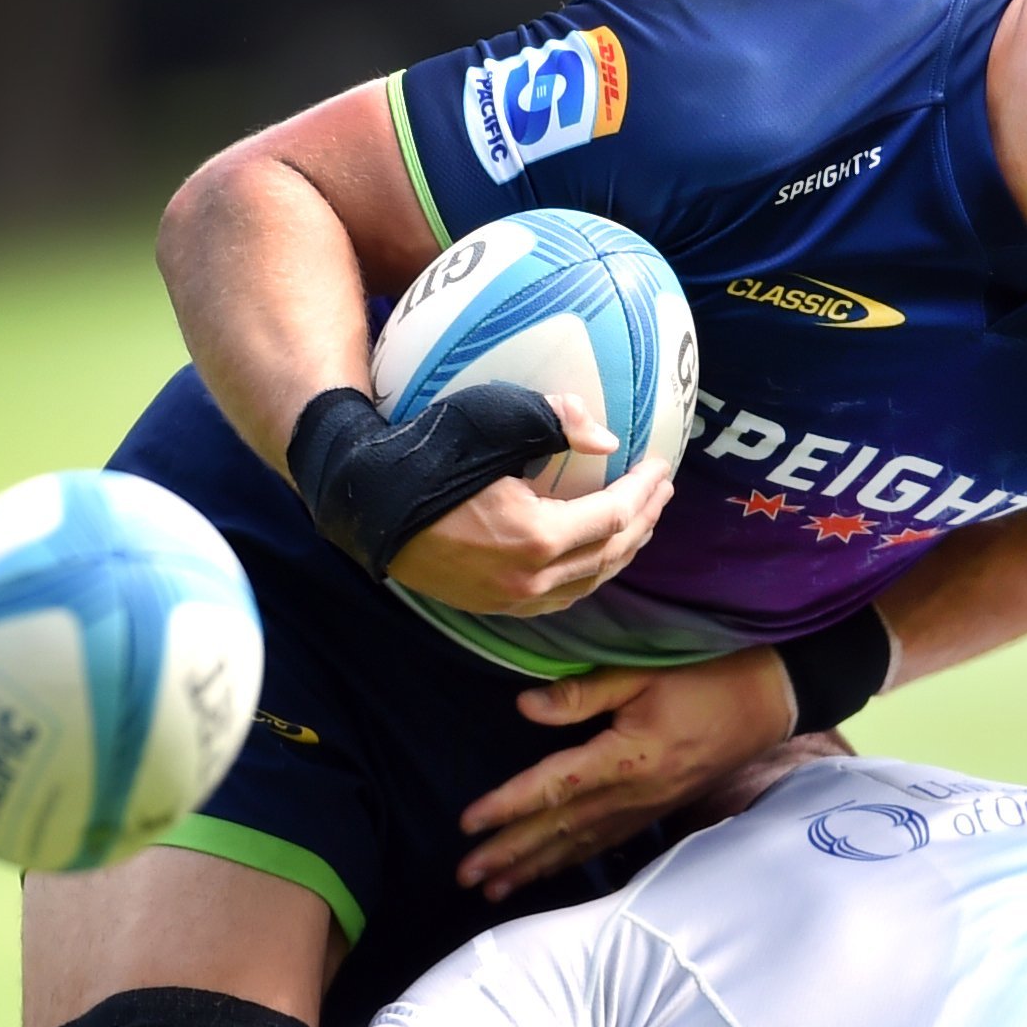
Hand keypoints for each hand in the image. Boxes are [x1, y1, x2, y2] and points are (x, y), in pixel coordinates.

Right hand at [386, 395, 672, 616]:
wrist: (365, 502)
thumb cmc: (427, 455)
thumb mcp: (493, 422)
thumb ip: (555, 424)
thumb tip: (606, 439)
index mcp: (536, 538)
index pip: (613, 517)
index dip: (643, 491)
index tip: (660, 465)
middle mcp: (529, 580)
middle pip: (609, 555)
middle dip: (643, 521)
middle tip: (661, 491)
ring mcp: (509, 599)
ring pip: (587, 583)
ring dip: (620, 551)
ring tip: (638, 521)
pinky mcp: (491, 605)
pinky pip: (559, 597)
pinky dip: (588, 574)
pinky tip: (593, 555)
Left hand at [457, 647, 797, 899]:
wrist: (768, 703)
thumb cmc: (707, 678)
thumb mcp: (643, 674)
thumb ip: (583, 694)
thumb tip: (524, 708)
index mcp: (626, 757)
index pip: (553, 787)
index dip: (507, 806)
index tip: (468, 824)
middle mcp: (634, 794)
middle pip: (560, 829)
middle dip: (510, 853)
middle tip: (465, 875)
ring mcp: (648, 810)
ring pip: (580, 846)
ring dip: (534, 868)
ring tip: (494, 888)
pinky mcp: (658, 812)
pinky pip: (606, 845)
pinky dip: (572, 862)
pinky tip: (548, 872)